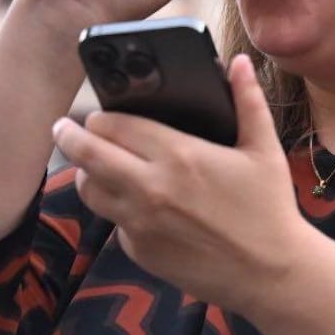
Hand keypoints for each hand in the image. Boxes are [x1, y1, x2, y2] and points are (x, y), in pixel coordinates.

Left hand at [51, 55, 309, 313]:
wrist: (270, 272)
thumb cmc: (269, 207)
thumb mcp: (263, 149)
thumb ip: (248, 100)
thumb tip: (238, 62)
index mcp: (178, 155)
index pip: (115, 125)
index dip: (101, 116)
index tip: (97, 113)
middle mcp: (150, 188)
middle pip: (87, 155)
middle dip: (71, 137)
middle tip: (64, 129)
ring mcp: (140, 223)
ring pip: (89, 191)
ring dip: (86, 174)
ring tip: (94, 166)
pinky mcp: (140, 251)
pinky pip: (114, 223)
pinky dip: (117, 210)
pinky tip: (136, 204)